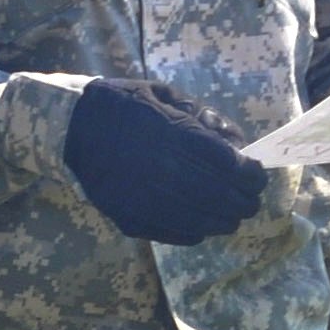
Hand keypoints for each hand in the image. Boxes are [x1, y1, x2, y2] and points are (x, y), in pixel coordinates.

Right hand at [63, 77, 268, 245]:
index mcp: (175, 136)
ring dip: (225, 220)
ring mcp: (147, 201)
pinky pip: (178, 234)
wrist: (71, 128)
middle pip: (222, 199)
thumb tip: (237, 144)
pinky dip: (197, 231)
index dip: (251, 175)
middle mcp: (164, 172)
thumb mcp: (165, 94)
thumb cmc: (124, 105)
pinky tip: (201, 221)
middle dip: (244, 201)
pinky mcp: (132, 220)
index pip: (231, 167)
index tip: (257, 175)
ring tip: (230, 214)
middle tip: (250, 198)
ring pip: (204, 222)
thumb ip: (203, 118)